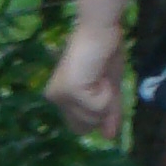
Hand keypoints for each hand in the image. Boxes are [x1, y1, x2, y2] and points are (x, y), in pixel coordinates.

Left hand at [47, 16, 126, 137]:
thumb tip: (111, 137)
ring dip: (106, 97)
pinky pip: (99, 107)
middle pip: (85, 127)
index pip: (80, 126)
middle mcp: (55, 99)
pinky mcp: (71, 92)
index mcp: (59, 97)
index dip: (98, 114)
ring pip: (93, 118)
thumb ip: (108, 112)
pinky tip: (100, 73)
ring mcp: (61, 96)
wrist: (101, 28)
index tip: (104, 87)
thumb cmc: (105, 52)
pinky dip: (108, 92)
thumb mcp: (108, 87)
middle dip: (102, 107)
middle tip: (102, 79)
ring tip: (100, 73)